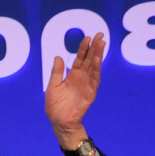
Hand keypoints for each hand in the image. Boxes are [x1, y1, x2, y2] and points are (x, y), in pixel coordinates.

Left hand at [45, 32, 104, 147]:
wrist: (59, 121)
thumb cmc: (55, 106)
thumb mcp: (53, 86)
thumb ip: (56, 72)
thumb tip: (57, 56)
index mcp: (72, 75)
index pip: (80, 58)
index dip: (84, 48)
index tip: (88, 37)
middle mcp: (81, 78)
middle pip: (89, 59)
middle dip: (95, 47)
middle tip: (100, 34)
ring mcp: (87, 85)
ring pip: (94, 67)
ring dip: (98, 55)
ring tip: (102, 43)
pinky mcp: (90, 93)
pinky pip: (94, 79)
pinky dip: (97, 69)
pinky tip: (98, 59)